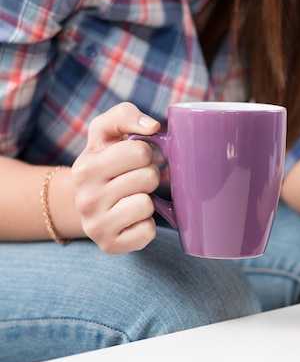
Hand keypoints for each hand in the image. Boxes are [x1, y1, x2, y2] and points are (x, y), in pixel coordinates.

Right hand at [72, 103, 160, 252]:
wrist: (85, 204)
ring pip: (147, 204)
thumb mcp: (106, 133)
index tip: (134, 159)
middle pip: (148, 178)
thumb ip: (125, 115)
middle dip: (148, 176)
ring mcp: (95, 225)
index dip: (145, 153)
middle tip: (135, 181)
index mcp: (86, 167)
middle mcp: (85, 197)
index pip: (140, 151)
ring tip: (133, 199)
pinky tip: (133, 220)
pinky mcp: (109, 245)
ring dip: (148, 201)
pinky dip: (147, 225)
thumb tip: (152, 126)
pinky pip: (147, 232)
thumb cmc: (105, 163)